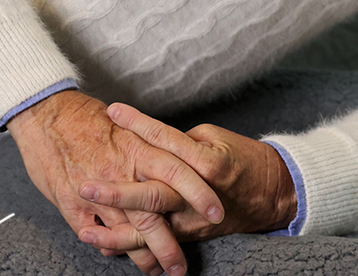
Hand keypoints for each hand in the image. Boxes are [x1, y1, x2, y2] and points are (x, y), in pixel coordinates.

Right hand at [6, 91, 223, 275]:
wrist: (44, 112)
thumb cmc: (83, 116)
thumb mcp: (123, 127)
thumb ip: (146, 148)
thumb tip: (171, 161)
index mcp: (136, 146)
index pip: (177, 170)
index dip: (198, 192)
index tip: (217, 211)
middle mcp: (119, 170)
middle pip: (154, 211)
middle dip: (171, 243)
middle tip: (183, 266)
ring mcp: (96, 190)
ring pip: (127, 231)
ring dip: (143, 255)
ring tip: (157, 270)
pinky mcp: (72, 204)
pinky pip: (97, 234)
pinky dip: (111, 247)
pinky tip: (120, 254)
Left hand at [76, 103, 297, 253]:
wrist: (272, 193)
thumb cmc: (242, 157)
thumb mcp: (213, 138)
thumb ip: (179, 143)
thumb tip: (148, 143)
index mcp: (204, 162)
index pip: (163, 140)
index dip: (137, 124)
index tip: (112, 110)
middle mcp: (196, 194)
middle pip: (151, 193)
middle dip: (116, 192)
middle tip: (85, 185)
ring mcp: (192, 219)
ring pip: (151, 228)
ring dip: (117, 231)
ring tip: (85, 231)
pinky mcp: (191, 235)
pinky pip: (157, 242)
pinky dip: (131, 246)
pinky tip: (105, 246)